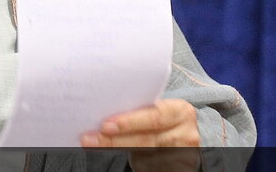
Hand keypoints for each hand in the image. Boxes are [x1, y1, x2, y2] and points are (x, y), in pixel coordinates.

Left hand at [81, 99, 200, 170]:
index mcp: (179, 111)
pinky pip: (152, 167)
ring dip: (118, 151)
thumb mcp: (156, 109)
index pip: (153, 117)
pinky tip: (113, 155)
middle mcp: (185, 133)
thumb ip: (139, 110)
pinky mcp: (181, 167)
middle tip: (90, 139)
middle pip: (146, 140)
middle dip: (115, 140)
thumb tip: (101, 112)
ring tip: (94, 146)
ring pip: (147, 157)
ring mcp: (185, 154)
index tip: (105, 125)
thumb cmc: (161, 117)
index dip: (129, 122)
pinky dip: (134, 163)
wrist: (183, 135)